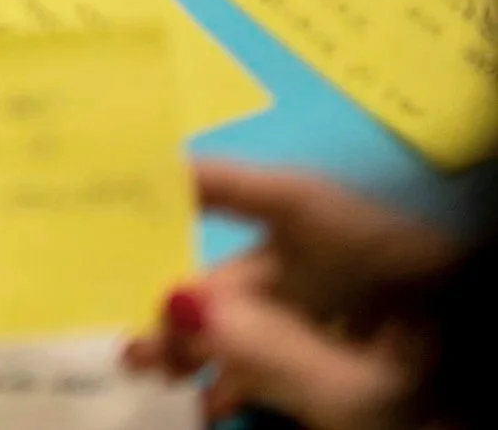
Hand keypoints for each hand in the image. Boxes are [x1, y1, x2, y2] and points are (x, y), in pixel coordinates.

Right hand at [123, 161, 453, 428]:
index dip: (201, 183)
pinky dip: (258, 376)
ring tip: (150, 375)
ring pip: (273, 318)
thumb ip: (271, 353)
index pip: (275, 195)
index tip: (121, 179)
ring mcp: (378, 318)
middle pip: (260, 270)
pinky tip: (215, 404)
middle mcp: (369, 270)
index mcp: (375, 251)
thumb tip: (175, 306)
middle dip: (188, 302)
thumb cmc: (463, 407)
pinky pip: (303, 353)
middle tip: (130, 344)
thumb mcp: (367, 396)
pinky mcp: (383, 363)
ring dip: (212, 347)